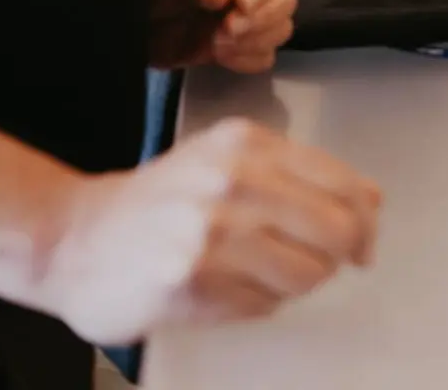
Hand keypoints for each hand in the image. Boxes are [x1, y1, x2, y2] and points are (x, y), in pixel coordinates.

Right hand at [43, 118, 381, 343]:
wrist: (76, 237)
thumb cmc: (161, 200)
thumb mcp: (226, 160)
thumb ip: (297, 173)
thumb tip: (372, 201)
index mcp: (247, 142)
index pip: (342, 183)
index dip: (364, 221)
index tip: (362, 242)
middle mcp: (233, 179)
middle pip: (335, 230)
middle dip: (337, 256)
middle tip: (317, 264)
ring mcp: (212, 232)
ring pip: (306, 273)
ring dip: (294, 283)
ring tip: (257, 273)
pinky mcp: (193, 282)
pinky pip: (265, 305)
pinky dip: (259, 303)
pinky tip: (226, 288)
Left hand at [149, 0, 297, 73]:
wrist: (130, 13)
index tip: (242, 4)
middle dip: (260, 18)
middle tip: (226, 29)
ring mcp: (249, 14)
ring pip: (281, 28)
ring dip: (253, 40)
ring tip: (218, 40)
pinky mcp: (240, 44)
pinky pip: (265, 56)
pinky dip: (246, 59)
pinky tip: (220, 54)